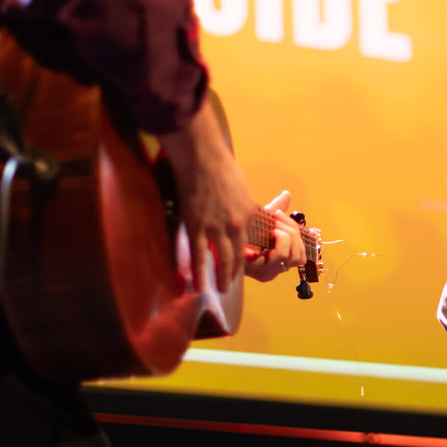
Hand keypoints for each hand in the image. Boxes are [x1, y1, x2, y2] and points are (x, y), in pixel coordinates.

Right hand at [157, 102, 256, 293]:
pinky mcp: (197, 227)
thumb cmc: (221, 167)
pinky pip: (198, 255)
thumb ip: (240, 206)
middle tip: (231, 283)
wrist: (203, 157)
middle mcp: (236, 224)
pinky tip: (198, 285)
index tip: (245, 263)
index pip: (249, 241)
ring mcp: (216, 228)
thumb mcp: (240, 189)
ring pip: (222, 259)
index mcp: (249, 214)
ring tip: (221, 288)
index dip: (246, 254)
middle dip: (235, 271)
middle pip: (238, 254)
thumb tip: (238, 214)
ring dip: (222, 277)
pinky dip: (199, 272)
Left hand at [244, 190, 308, 282]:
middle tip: (277, 217)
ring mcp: (269, 272)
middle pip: (298, 254)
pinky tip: (270, 232)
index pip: (301, 254)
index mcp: (278, 260)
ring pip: (292, 255)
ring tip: (274, 226)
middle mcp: (276, 270)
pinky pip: (279, 256)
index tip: (279, 215)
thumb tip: (287, 194)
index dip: (295, 233)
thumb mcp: (260, 220)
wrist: (218, 236)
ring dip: (287, 236)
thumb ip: (276, 210)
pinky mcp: (260, 271)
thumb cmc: (237, 231)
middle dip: (292, 232)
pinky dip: (279, 241)